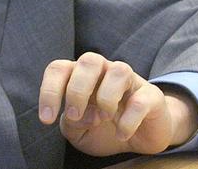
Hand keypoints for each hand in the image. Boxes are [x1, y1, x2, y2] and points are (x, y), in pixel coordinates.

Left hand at [38, 52, 197, 156]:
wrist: (140, 138)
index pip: (59, 69)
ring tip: (103, 119)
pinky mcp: (151, 96)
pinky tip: (122, 134)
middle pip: (89, 60)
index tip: (46, 119)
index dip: (49, 90)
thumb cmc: (103, 129)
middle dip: (77, 90)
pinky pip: (141, 101)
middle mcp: (104, 70)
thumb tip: (77, 116)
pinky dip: (128, 121)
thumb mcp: (78, 131)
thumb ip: (70, 124)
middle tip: (75, 116)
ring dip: (106, 98)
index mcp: (80, 75)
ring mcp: (130, 80)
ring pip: (118, 70)